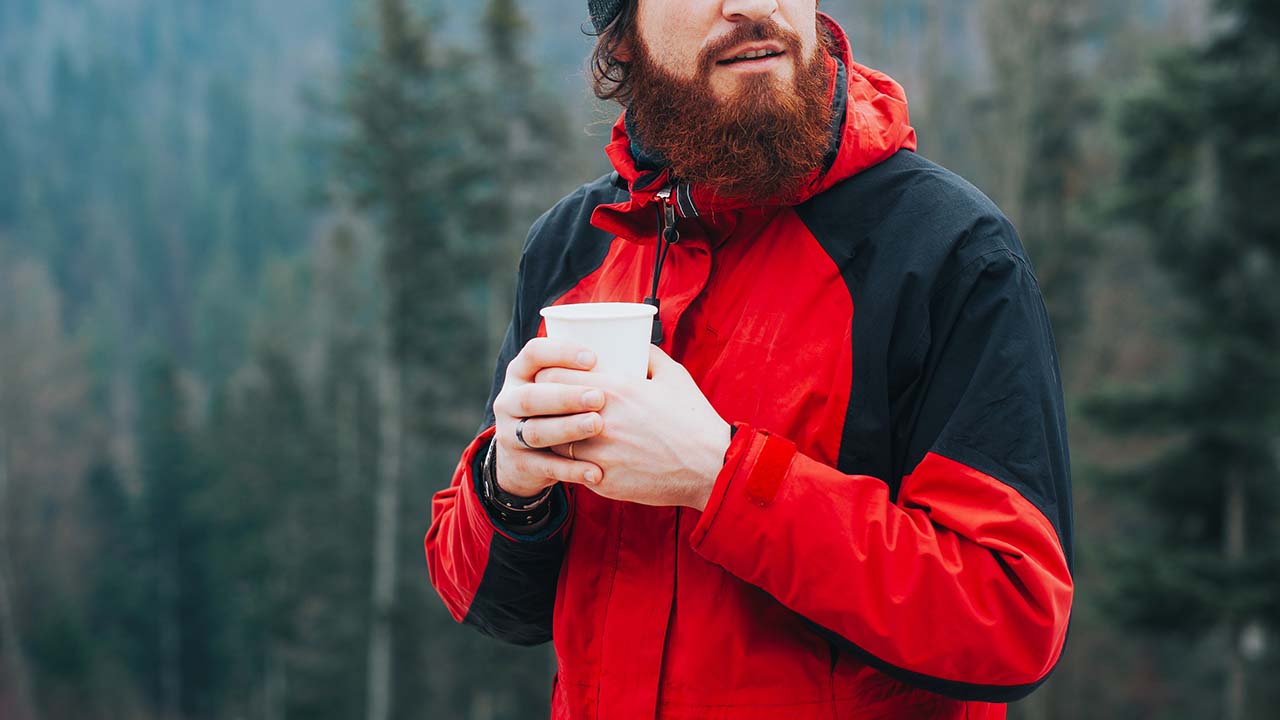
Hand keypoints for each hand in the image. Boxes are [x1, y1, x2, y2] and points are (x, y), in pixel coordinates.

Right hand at [491, 338, 607, 496]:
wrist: (527, 458)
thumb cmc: (560, 409)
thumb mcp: (563, 383)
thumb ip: (592, 365)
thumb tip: (641, 346)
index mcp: (522, 372)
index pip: (534, 353)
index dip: (560, 353)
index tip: (593, 358)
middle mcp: (509, 400)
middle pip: (531, 395)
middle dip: (565, 396)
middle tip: (599, 397)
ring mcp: (510, 434)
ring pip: (536, 431)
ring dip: (567, 428)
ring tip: (598, 426)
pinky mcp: (521, 464)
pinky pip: (545, 466)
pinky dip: (571, 469)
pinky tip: (596, 470)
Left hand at [534, 345, 730, 510]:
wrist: (710, 467)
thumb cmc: (693, 419)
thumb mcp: (673, 375)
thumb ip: (647, 355)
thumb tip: (633, 342)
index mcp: (615, 389)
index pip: (553, 376)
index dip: (546, 374)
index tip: (549, 374)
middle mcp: (600, 421)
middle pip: (545, 407)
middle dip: (541, 402)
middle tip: (546, 400)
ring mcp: (598, 454)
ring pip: (551, 440)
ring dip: (551, 433)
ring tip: (556, 428)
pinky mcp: (601, 482)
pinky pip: (569, 468)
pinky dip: (569, 460)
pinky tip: (575, 454)